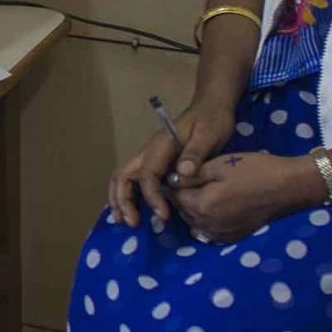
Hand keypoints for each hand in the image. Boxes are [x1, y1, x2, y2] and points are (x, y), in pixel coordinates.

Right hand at [108, 101, 234, 228]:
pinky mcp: (154, 163)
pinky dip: (128, 196)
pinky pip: (134, 181)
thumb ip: (195, 153)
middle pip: (123, 176)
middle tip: (131, 223)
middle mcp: (149, 153)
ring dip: (120, 200)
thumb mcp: (209, 134)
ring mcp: (149, 158)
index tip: (163, 215)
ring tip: (124, 221)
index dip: (152, 196)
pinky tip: (133, 211)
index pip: (148, 175)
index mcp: (161, 147)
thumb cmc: (211, 121)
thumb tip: (183, 173)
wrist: (210, 108)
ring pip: (123, 179)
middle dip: (123, 200)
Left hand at [166, 151, 323, 244]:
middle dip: (184, 197)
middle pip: (183, 211)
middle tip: (198, 180)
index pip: (174, 196)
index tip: (183, 173)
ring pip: (195, 222)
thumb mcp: (219, 166)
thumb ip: (191, 175)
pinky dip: (209, 220)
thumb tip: (171, 181)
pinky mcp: (234, 238)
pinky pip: (210, 231)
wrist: (289, 187)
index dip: (176, 183)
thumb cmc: (254, 170)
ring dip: (195, 209)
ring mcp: (221, 235)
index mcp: (201, 206)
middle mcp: (207, 226)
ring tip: (210, 191)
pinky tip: (220, 207)